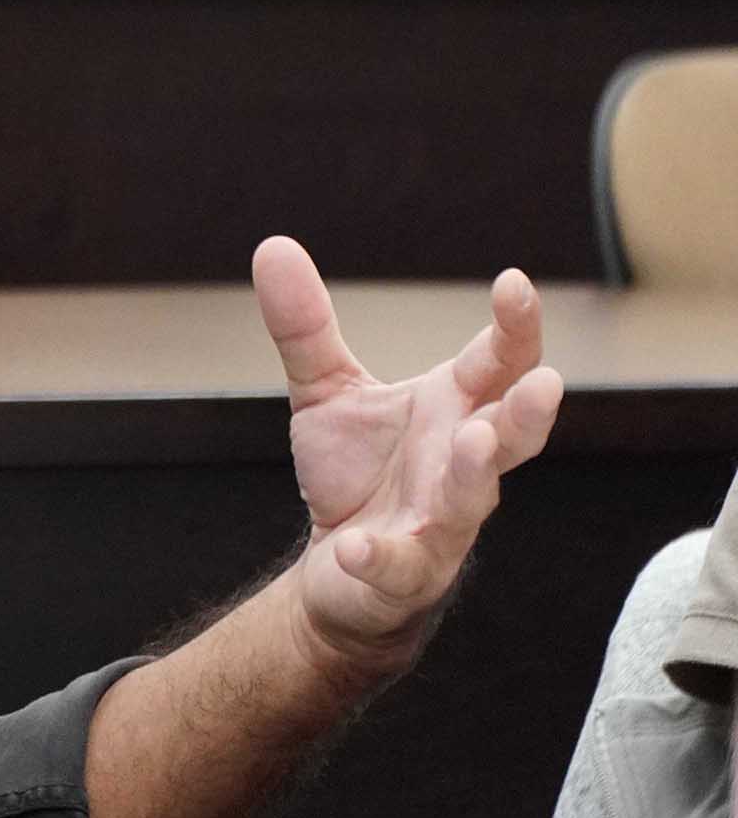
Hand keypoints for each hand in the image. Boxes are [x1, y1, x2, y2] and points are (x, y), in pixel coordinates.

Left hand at [256, 235, 562, 678]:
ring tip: (477, 439)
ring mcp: (440, 524)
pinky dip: (377, 556)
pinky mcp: (403, 572)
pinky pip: (396, 565)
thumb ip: (306, 326)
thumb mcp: (326, 392)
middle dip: (527, 410)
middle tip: (543, 380)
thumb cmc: (357, 474)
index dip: (513, 329)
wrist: (340, 570)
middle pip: (511, 435)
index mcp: (454, 411)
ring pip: (472, 501)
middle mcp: (460, 465)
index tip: (514, 283)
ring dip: (476, 473)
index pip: (498, 365)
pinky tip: (352, 546)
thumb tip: (274, 245)